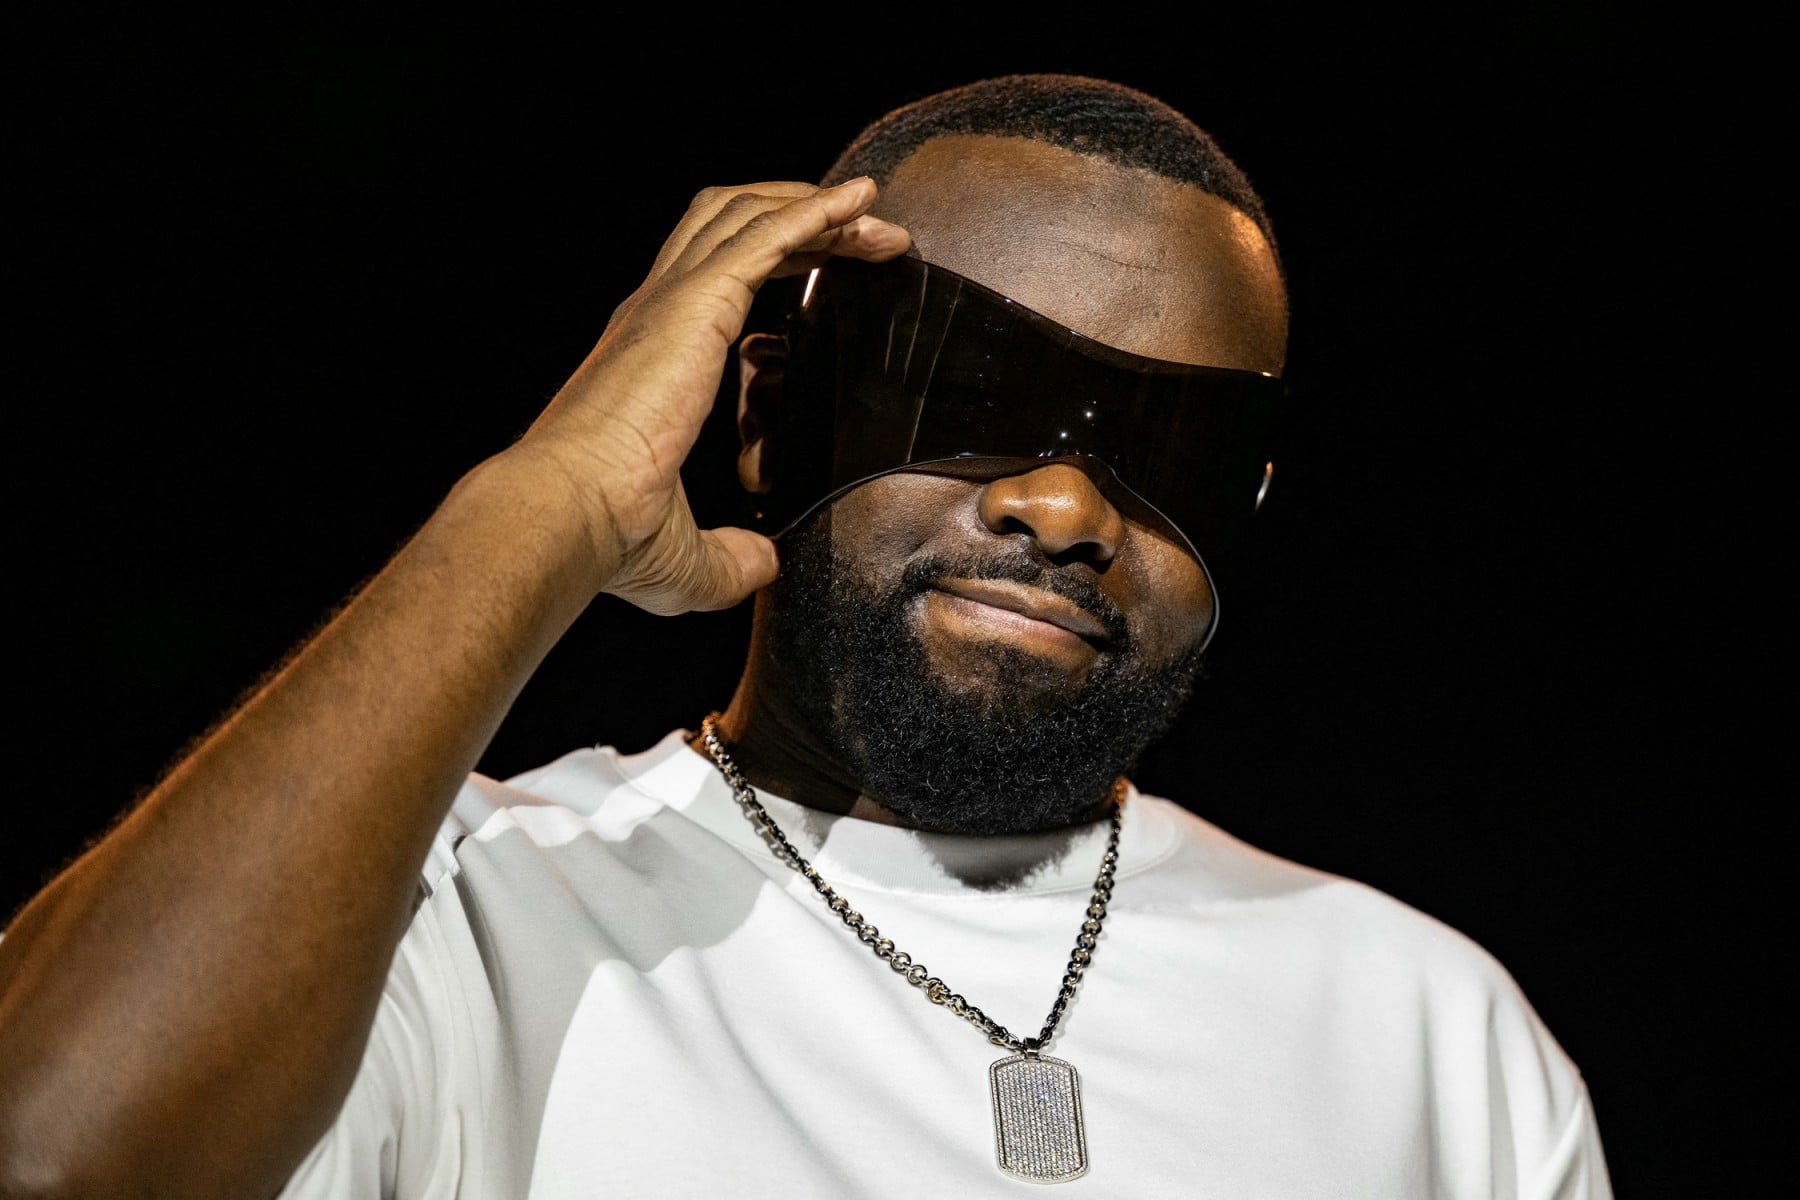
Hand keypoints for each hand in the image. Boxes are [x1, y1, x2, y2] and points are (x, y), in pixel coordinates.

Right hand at [511, 177, 908, 613]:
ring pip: (748, 215)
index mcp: (649, 356)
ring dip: (818, 206)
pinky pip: (765, 236)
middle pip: (730, 224)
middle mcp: (654, 314)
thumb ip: (729, 557)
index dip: (772, 256)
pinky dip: (815, 210)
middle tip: (866, 227)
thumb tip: (762, 564)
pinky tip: (857, 202)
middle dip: (799, 214)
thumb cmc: (607, 533)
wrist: (569, 514)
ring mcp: (671, 303)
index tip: (830, 262)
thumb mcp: (686, 557)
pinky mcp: (695, 305)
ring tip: (875, 210)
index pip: (713, 277)